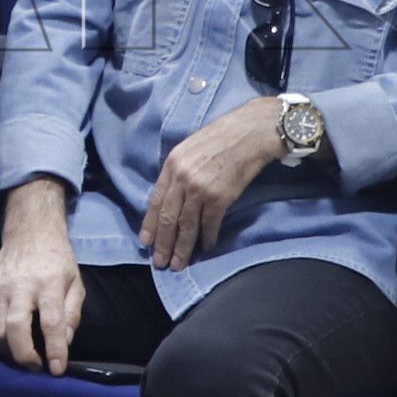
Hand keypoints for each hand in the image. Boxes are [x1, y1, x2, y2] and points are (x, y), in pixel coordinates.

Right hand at [0, 186, 89, 373]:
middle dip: (25, 356)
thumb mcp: (76, 283)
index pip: (51, 322)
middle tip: (36, 368)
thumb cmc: (57, 260)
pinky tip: (9, 346)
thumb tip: (64, 342)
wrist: (29, 233)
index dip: (54, 349)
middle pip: (15, 329)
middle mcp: (21, 287)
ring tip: (24, 359)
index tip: (57, 369)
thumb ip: (72, 314)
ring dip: (10, 352)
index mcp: (48, 284)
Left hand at [141, 98, 285, 270]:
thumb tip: (172, 196)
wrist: (251, 132)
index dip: (150, 224)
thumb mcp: (190, 147)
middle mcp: (182, 178)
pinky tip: (205, 248)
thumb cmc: (222, 137)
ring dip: (182, 248)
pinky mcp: (221, 197)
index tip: (146, 242)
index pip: (155, 200)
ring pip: (187, 225)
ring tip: (178, 264)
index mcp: (172, 164)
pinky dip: (207, 238)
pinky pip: (210, 224)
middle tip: (159, 263)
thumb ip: (178, 171)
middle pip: (168, 218)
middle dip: (163, 243)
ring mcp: (201, 189)